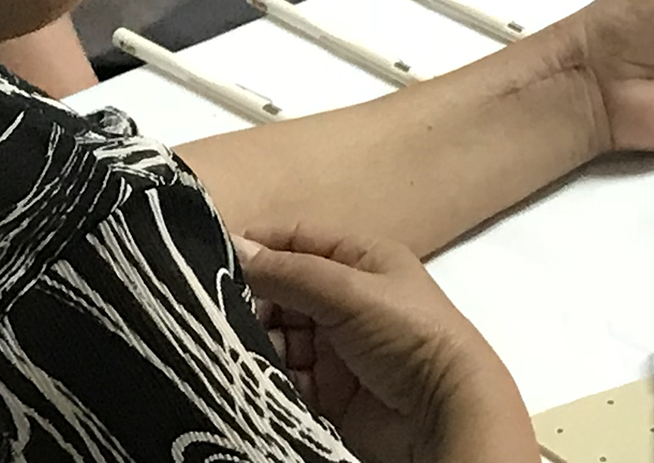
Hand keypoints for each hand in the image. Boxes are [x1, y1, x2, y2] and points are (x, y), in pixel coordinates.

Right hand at [235, 224, 532, 462]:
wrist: (444, 414)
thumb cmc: (408, 334)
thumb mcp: (350, 293)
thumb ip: (291, 273)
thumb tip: (234, 247)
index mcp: (359, 259)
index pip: (296, 240)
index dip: (256, 246)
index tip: (208, 259)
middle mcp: (345, 298)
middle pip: (281, 290)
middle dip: (249, 301)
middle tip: (212, 314)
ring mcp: (335, 346)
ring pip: (278, 336)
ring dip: (253, 341)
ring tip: (224, 348)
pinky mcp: (327, 391)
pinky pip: (284, 377)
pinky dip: (265, 376)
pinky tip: (244, 376)